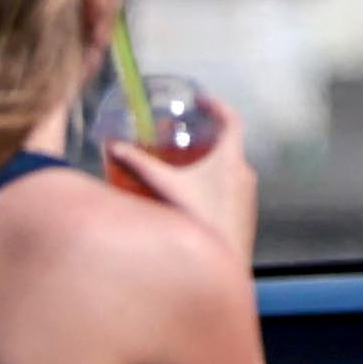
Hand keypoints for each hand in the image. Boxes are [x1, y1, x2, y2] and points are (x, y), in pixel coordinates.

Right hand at [102, 85, 261, 264]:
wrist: (224, 263)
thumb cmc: (198, 221)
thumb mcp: (165, 187)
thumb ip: (138, 165)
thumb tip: (114, 146)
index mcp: (231, 159)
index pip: (232, 119)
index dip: (217, 105)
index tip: (201, 100)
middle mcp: (245, 173)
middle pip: (229, 146)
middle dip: (207, 138)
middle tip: (185, 136)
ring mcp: (248, 196)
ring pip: (230, 170)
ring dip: (210, 164)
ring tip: (184, 167)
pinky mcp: (245, 215)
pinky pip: (231, 191)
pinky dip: (214, 186)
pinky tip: (193, 198)